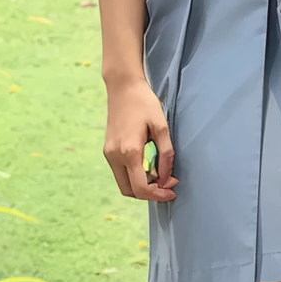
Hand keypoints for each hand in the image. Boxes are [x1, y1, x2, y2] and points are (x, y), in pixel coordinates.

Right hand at [103, 77, 176, 201]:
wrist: (123, 87)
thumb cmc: (144, 103)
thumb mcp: (161, 126)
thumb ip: (166, 154)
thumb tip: (167, 177)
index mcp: (129, 151)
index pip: (141, 187)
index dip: (158, 194)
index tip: (172, 191)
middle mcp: (115, 156)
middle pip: (130, 191)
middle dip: (149, 194)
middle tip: (167, 185)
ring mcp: (108, 154)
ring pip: (123, 184)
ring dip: (140, 186)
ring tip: (159, 176)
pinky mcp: (107, 150)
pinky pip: (120, 173)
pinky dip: (133, 177)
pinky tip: (148, 167)